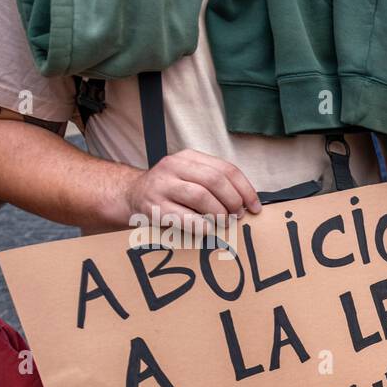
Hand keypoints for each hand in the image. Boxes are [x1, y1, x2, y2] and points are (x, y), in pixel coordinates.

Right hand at [114, 149, 260, 235]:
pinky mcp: (153, 206)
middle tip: (238, 215)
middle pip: (215, 180)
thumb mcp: (191, 178)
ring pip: (200, 195)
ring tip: (223, 222)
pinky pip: (185, 217)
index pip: (226, 169)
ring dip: (219, 212)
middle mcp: (173, 166)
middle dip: (233, 201)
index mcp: (188, 157)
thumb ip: (216, 184)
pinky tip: (207, 229)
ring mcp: (161, 185)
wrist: (131, 196)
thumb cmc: (171, 192)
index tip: (255, 207)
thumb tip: (248, 203)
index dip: (246, 190)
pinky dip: (202, 225)